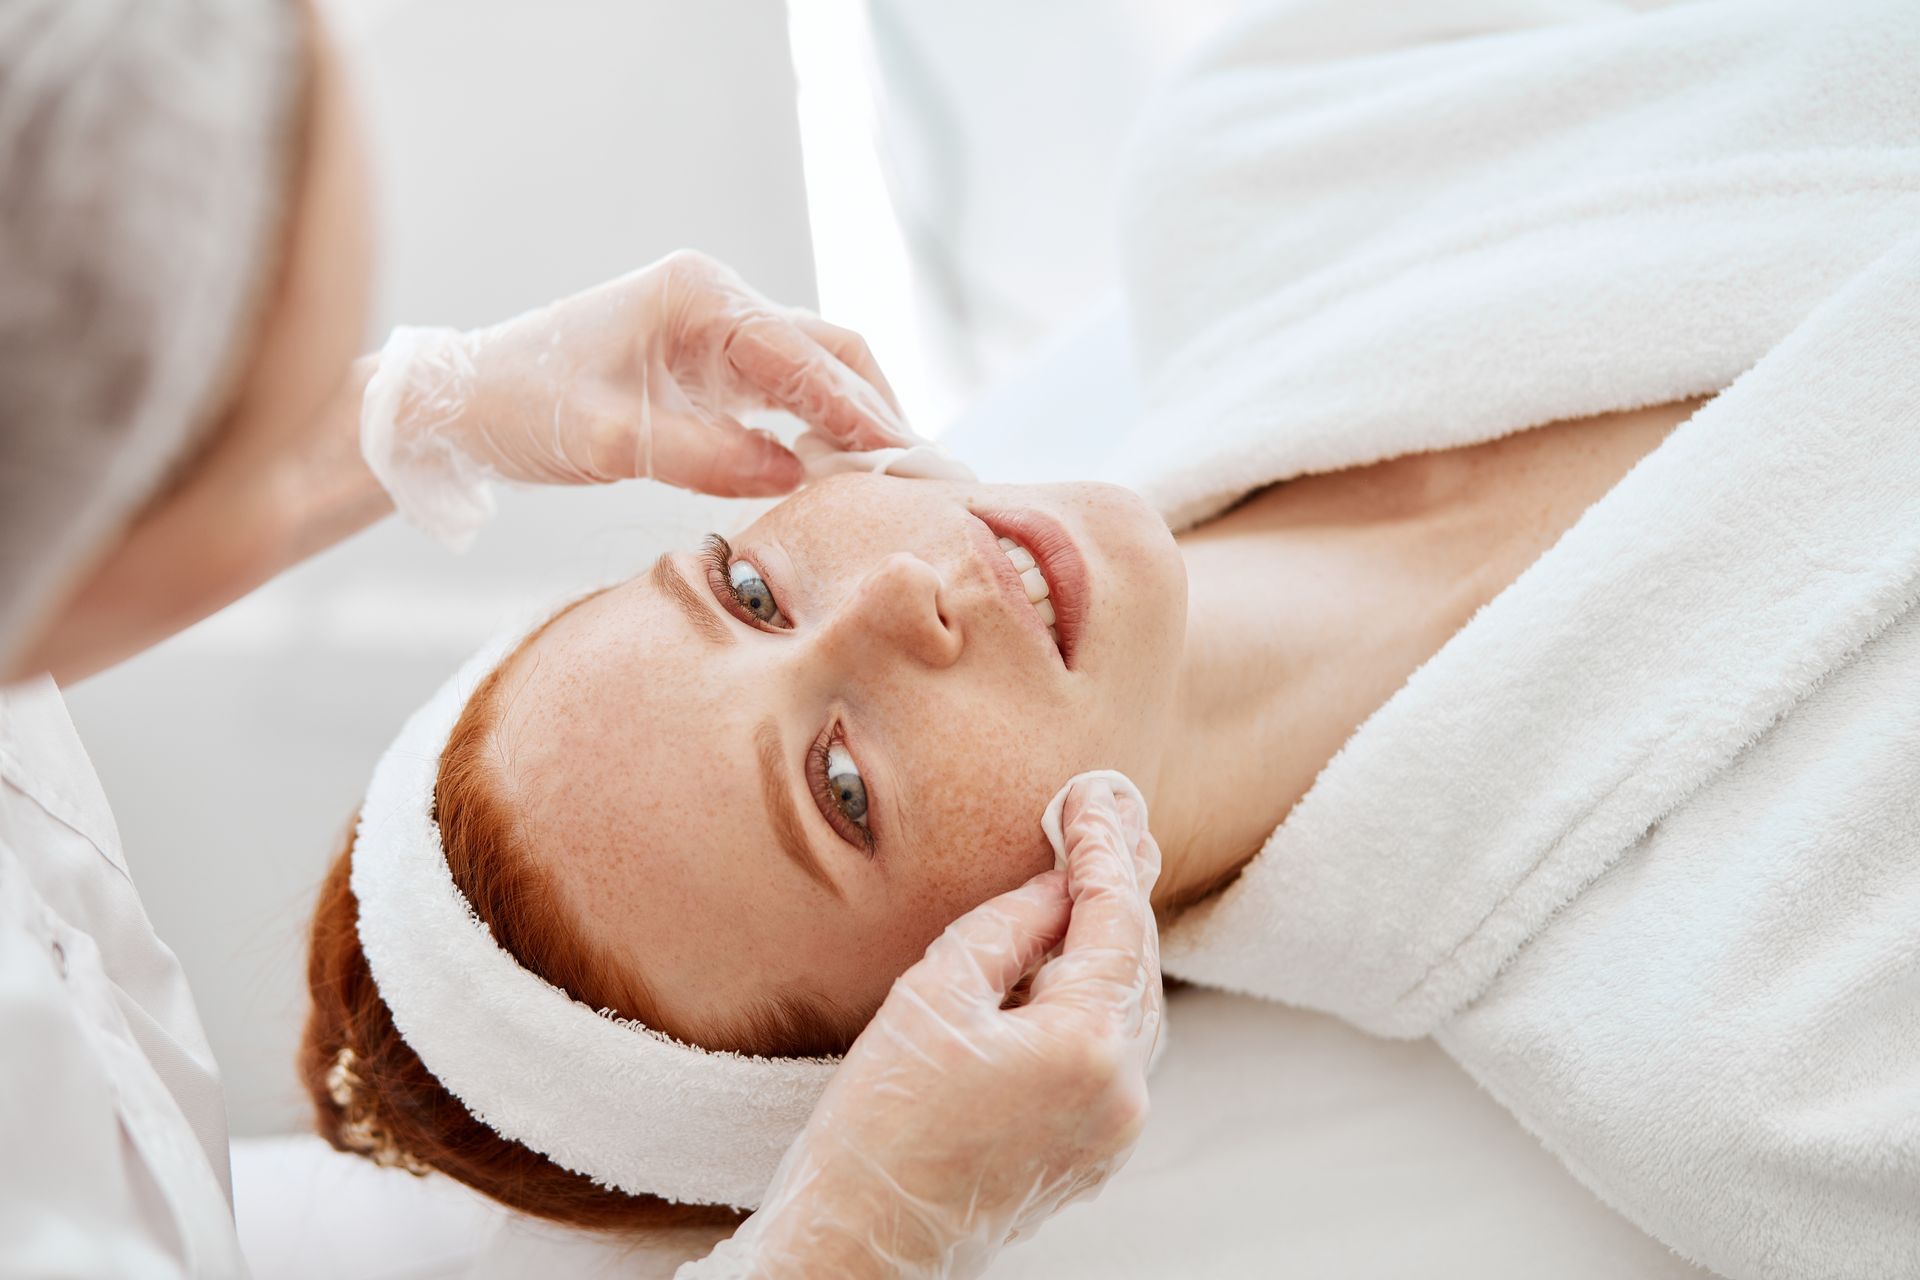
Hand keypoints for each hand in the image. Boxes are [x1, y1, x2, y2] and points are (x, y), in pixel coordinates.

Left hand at [360, 249, 911, 546]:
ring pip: (815, 372)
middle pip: (831, 351)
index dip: (866, 414)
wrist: (459, 404)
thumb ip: (705, 454)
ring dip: (856, 424)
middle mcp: (716, 302)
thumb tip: (797, 474)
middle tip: (930, 477)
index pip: (808, 356)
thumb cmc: (520, 408)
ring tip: (902, 483)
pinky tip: (843, 475)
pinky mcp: (706, 367)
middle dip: (882, 413)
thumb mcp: (607, 439)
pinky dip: (819, 432)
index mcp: (698, 297)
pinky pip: (783, 396)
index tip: (913, 464)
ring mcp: (714, 331)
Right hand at [688, 775, 1163, 1279]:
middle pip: (1137, 962)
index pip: (1113, 917)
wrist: (862, 1242)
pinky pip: (1114, 1053)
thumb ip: (1008, 925)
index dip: (1102, 847)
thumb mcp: (932, 995)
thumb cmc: (878, 1125)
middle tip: (1109, 816)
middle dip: (1119, 886)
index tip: (1092, 796)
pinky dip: (1099, 998)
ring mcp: (1114, 1130)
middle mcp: (1121, 1091)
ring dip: (1112, 942)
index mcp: (1086, 1045)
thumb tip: (1057, 883)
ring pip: (1130, 1008)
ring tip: (1098, 874)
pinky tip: (1072, 963)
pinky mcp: (1094, 1154)